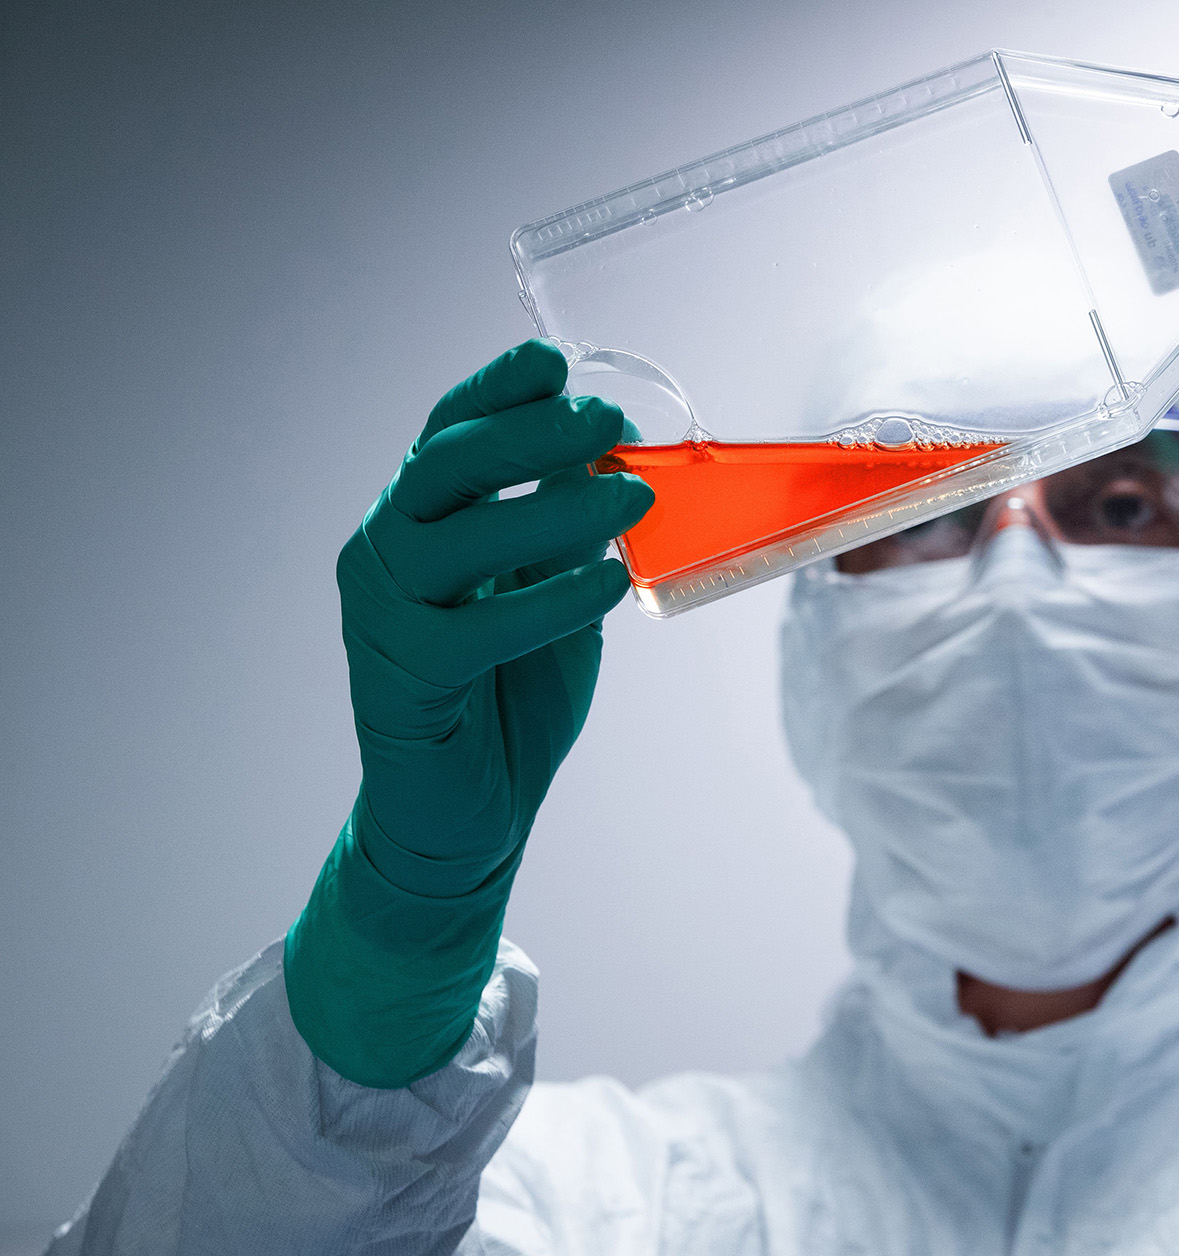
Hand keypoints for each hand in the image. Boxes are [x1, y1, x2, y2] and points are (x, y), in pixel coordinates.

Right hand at [339, 339, 652, 893]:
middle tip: (609, 420)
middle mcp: (388, 553)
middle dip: (528, 431)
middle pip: (445, 465)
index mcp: (422, 520)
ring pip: (455, 538)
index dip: (495, 389)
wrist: (467, 810)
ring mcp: (387, 615)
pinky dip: (547, 602)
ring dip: (549, 509)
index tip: (553, 359)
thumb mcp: (553, 588)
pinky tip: (606, 587)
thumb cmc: (510, 692)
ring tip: (630, 499)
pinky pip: (476, 628)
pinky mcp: (405, 680)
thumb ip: (567, 525)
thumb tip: (612, 453)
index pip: (447, 431)